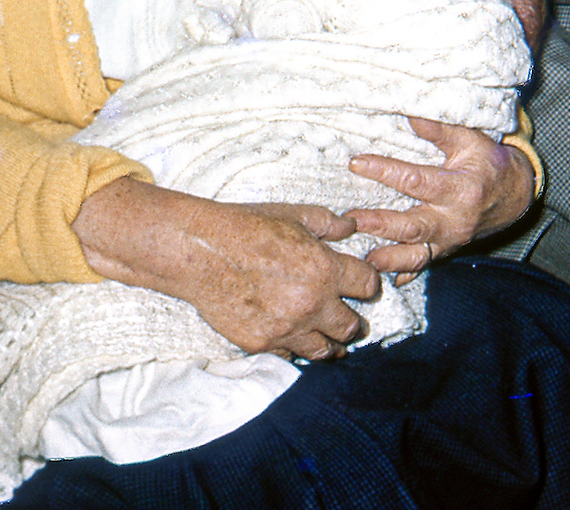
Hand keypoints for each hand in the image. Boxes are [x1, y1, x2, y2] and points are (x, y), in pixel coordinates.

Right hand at [72, 177, 380, 359]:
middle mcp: (312, 304)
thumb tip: (351, 225)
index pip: (368, 286)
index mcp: (325, 270)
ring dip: (329, 343)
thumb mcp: (293, 215)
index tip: (362, 284)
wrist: (201, 252)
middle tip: (349, 318)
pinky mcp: (262, 344)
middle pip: (352, 327)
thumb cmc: (246, 227)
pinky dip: (294, 347)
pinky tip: (292, 337)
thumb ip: (328, 222)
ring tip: (327, 338)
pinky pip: (290, 355)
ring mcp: (287, 328)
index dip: (367, 284)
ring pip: (325, 351)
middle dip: (353, 321)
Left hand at [346, 117, 535, 284]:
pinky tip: (381, 276)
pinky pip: (424, 266)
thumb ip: (439, 129)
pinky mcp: (447, 250)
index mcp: (459, 188)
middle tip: (349, 219)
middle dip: (380, 223)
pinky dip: (403, 274)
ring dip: (388, 258)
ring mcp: (450, 240)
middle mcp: (454, 220)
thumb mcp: (469, 140)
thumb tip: (408, 114)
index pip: (416, 180)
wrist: (516, 194)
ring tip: (362, 258)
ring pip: (416, 255)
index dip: (385, 171)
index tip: (357, 163)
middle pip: (412, 225)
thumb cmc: (489, 162)